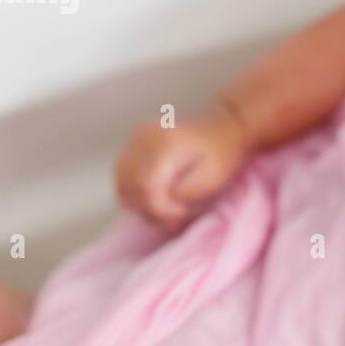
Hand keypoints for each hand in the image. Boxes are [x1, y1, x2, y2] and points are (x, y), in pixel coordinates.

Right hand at [114, 102, 248, 231]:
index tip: (182, 213)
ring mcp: (136, 138)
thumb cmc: (223, 155)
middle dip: (150, 210)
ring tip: (166, 209)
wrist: (222, 129)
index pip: (146, 186)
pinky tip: (156, 198)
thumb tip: (158, 205)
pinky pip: (122, 176)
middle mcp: (145, 137)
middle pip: (129, 187)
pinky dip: (134, 193)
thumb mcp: (211, 178)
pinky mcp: (134, 143)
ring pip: (121, 184)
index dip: (160, 209)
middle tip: (175, 217)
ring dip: (140, 204)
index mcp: (167, 144)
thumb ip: (182, 192)